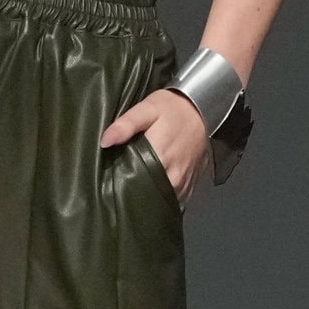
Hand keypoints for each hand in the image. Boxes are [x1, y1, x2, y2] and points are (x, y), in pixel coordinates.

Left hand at [100, 85, 212, 206]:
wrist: (204, 109)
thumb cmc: (173, 108)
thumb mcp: (147, 109)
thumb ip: (126, 125)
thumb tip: (104, 141)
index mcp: (159, 157)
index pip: (134, 182)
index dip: (121, 183)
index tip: (111, 180)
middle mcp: (173, 175)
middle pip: (148, 194)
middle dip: (135, 192)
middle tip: (122, 185)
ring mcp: (184, 182)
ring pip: (162, 199)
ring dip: (150, 196)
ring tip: (138, 188)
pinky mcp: (191, 184)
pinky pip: (176, 199)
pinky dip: (164, 196)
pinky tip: (155, 188)